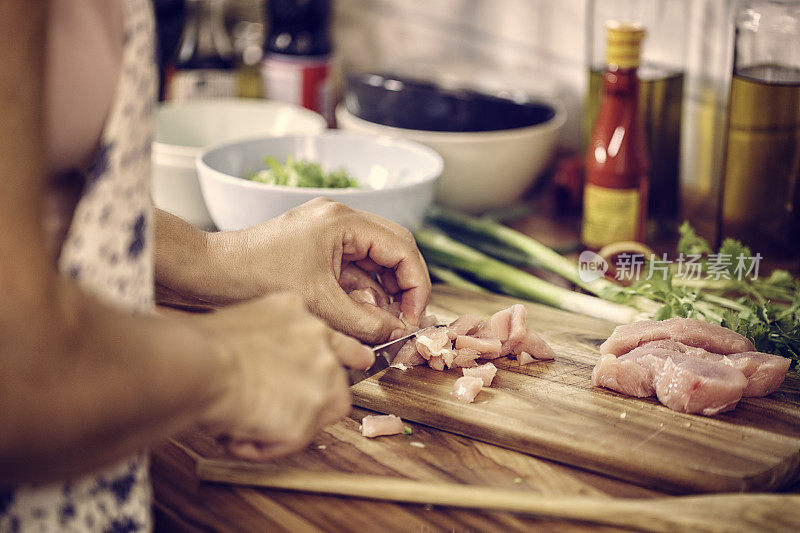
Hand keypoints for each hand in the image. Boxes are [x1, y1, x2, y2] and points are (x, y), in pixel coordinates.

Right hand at [196, 291, 372, 460]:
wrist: (199, 363)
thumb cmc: (200, 344)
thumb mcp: (242, 321)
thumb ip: (268, 339)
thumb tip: (262, 364)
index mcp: (297, 311)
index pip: (335, 336)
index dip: (342, 357)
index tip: (358, 362)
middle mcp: (319, 338)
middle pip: (337, 379)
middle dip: (310, 400)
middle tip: (274, 411)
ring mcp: (323, 374)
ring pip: (318, 414)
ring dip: (286, 424)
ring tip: (244, 421)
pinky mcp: (314, 410)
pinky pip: (294, 440)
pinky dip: (266, 445)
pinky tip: (238, 431)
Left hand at [207, 198, 431, 343]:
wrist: (210, 272)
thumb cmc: (254, 276)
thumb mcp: (318, 303)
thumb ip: (364, 320)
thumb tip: (397, 333)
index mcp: (343, 221)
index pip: (401, 246)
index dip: (416, 284)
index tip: (414, 317)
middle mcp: (340, 219)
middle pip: (394, 248)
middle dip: (405, 286)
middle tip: (406, 320)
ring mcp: (328, 232)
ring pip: (375, 261)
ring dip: (384, 292)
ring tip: (385, 324)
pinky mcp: (318, 247)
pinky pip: (354, 268)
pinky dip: (363, 292)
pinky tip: (364, 316)